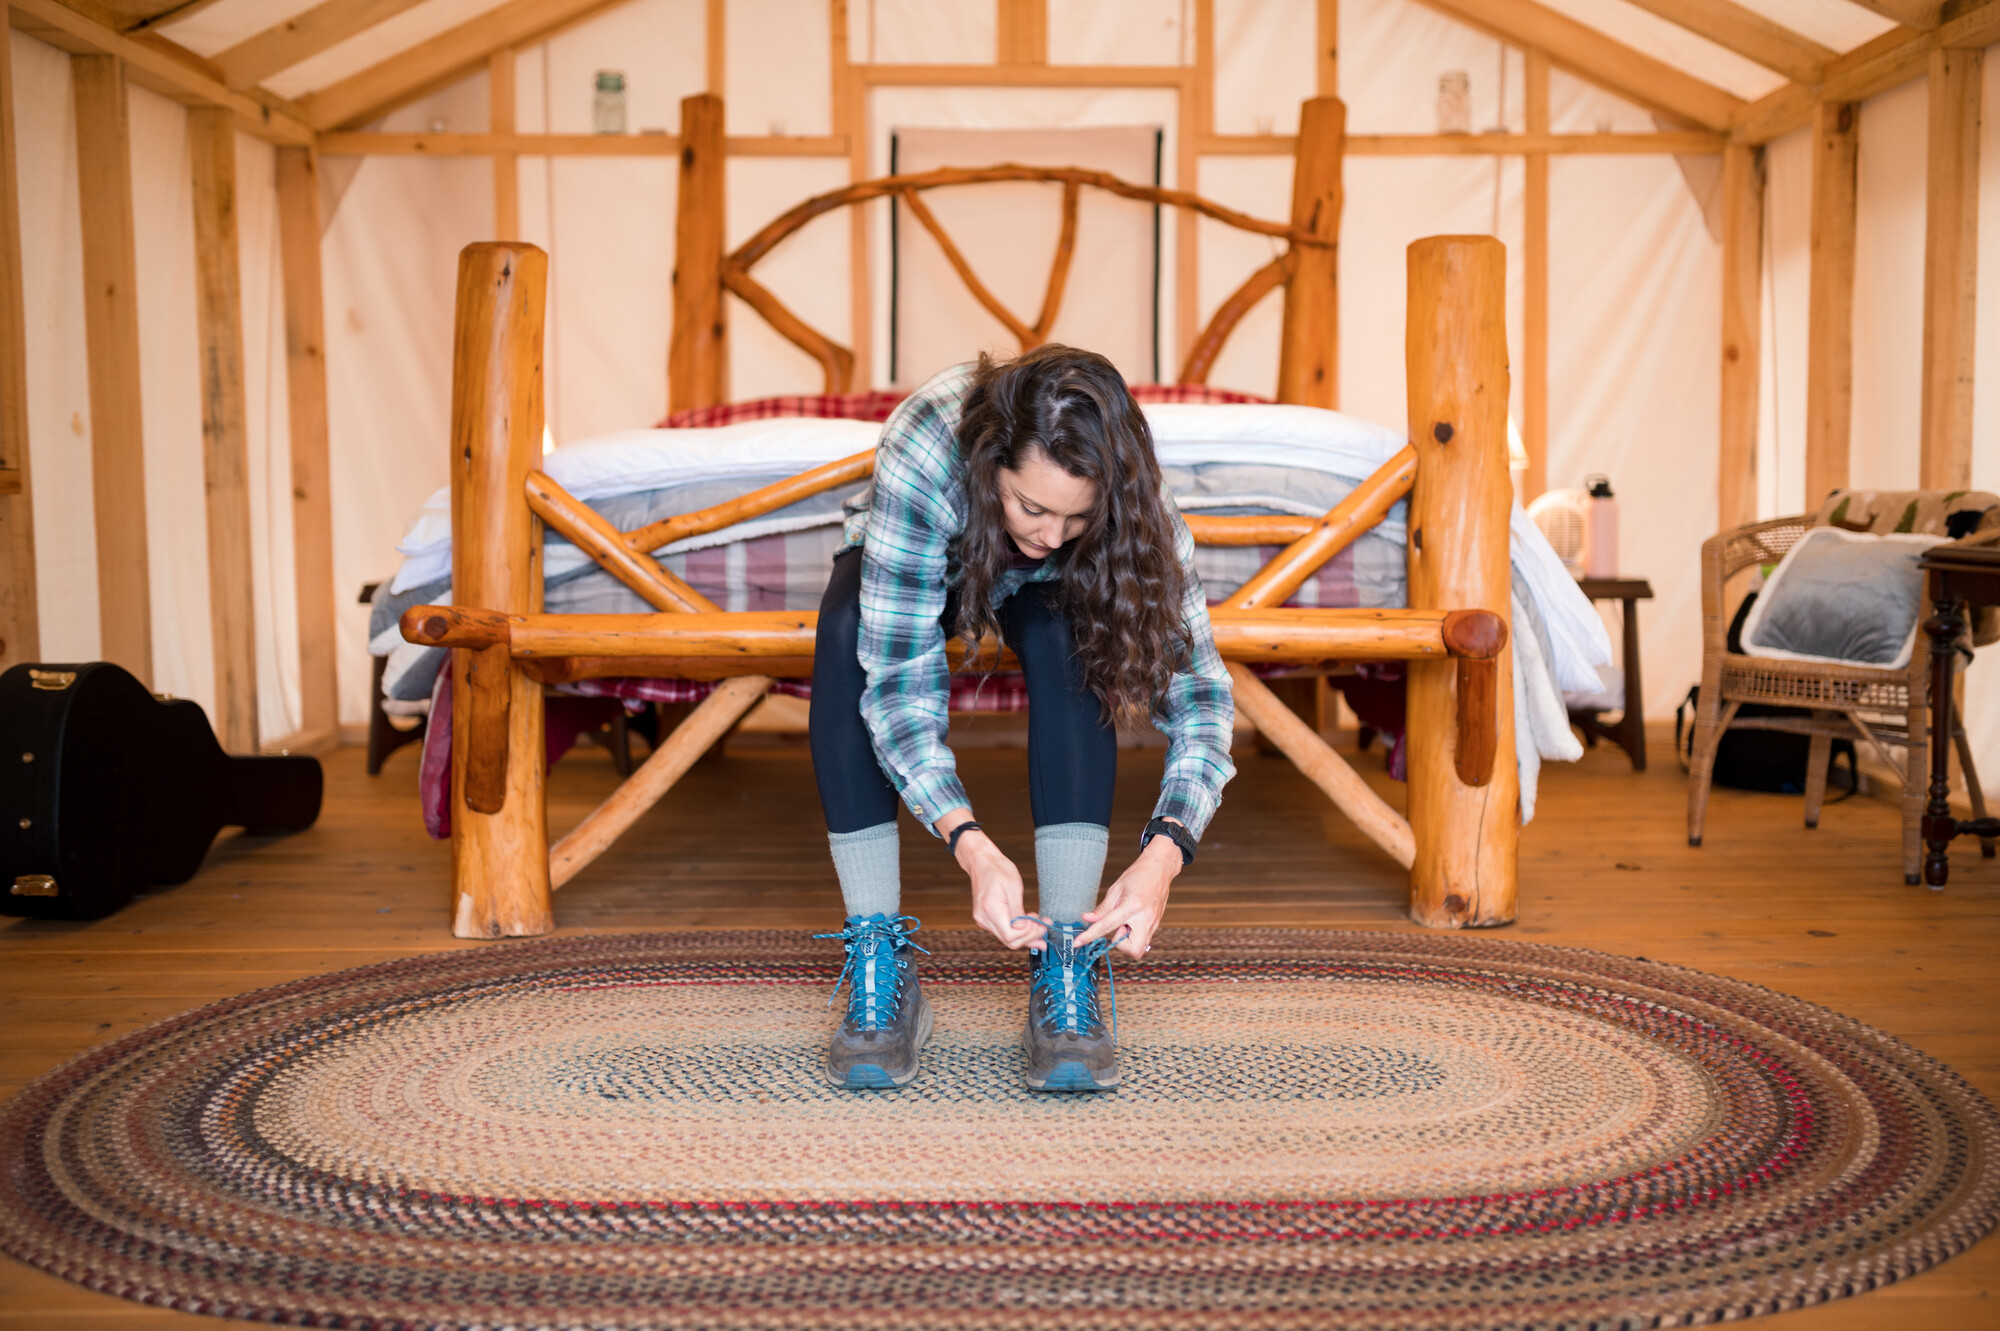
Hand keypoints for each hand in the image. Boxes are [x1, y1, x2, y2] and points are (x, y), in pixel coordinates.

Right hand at [942, 817, 1044, 949]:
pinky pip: (1003, 931)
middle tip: (1044, 926)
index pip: (1010, 936)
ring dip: (1025, 935)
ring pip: (1007, 938)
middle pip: (1009, 941)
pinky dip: (1017, 931)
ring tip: (1040, 926)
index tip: (1039, 923)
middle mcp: (984, 918)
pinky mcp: (986, 919)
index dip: (1028, 933)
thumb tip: (1025, 929)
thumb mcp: (1014, 887)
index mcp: (990, 909)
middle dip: (1030, 936)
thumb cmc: (998, 869)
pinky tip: (1028, 925)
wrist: (982, 861)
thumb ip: (1018, 912)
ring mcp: (983, 920)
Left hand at [1076, 830, 1182, 958]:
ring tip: (1125, 922)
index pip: (1106, 926)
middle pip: (1132, 950)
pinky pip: (1143, 940)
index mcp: (1132, 906)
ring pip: (1139, 948)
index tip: (1078, 943)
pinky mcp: (1156, 925)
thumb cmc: (1138, 875)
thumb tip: (1087, 919)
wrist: (1159, 869)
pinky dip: (1133, 935)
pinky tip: (1131, 921)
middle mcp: (1145, 918)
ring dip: (1127, 940)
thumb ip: (1102, 909)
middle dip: (1120, 945)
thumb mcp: (1116, 889)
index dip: (1090, 936)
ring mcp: (1153, 923)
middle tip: (1117, 928)